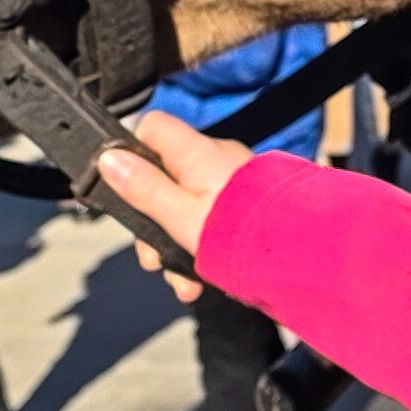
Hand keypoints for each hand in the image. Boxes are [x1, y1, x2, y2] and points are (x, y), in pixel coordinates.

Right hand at [97, 103, 247, 288]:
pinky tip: (200, 281)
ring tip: (183, 282)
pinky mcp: (246, 206)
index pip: (152, 128)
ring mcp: (233, 183)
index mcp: (197, 153)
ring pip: (186, 207)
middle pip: (164, 178)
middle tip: (153, 260)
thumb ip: (144, 187)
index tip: (123, 189)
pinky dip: (201, 249)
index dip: (130, 153)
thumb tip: (108, 158)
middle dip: (152, 223)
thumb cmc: (241, 235)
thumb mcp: (179, 216)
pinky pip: (211, 221)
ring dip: (175, 246)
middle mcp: (216, 161)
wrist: (302, 257)